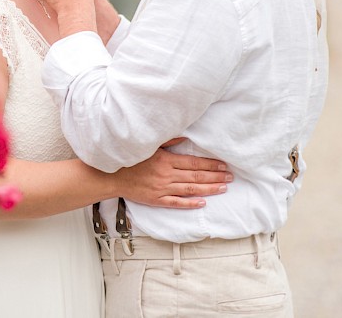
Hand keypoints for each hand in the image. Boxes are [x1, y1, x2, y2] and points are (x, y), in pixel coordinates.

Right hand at [113, 145, 232, 208]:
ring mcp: (162, 189)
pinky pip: (176, 203)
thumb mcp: (148, 146)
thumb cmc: (130, 159)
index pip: (193, 163)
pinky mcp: (156, 199)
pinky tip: (202, 203)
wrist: (111, 175)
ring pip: (190, 190)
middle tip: (230, 177)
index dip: (210, 165)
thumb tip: (185, 137)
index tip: (223, 165)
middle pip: (196, 177)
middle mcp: (166, 175)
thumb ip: (168, 141)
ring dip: (209, 189)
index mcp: (165, 160)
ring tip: (223, 188)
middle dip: (215, 177)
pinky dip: (190, 203)